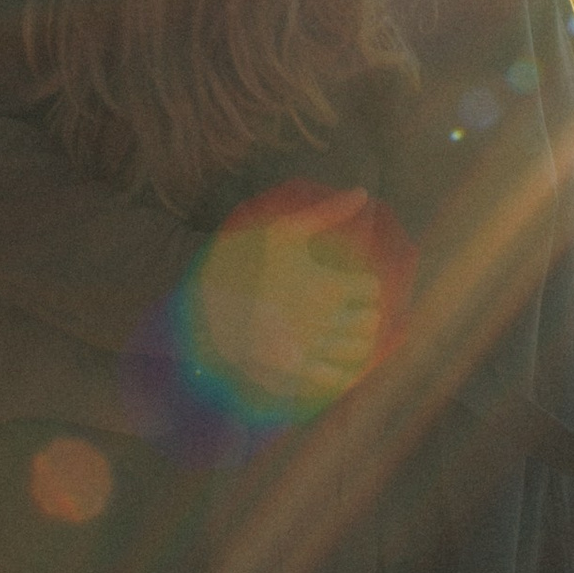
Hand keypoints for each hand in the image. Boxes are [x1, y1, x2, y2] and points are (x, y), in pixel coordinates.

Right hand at [193, 186, 396, 415]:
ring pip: (358, 353)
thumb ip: (325, 212)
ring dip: (354, 341)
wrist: (202, 309)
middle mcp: (323, 323)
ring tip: (339, 331)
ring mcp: (309, 352)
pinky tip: (326, 356)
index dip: (361, 284)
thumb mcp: (281, 231)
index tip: (347, 283)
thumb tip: (362, 192)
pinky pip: (336, 380)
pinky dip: (340, 370)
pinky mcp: (294, 377)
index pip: (371, 289)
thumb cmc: (244, 264)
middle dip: (362, 312)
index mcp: (325, 287)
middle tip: (346, 308)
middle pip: (369, 322)